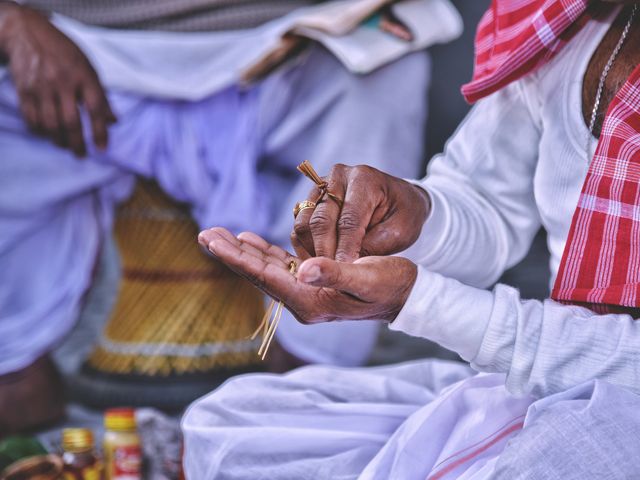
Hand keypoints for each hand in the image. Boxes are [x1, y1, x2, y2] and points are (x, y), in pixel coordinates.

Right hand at [0, 2, 115, 155]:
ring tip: (65, 145)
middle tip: (81, 155)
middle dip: (77, 143)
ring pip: (50, 124)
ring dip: (59, 140)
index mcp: (83, 75)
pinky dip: (40, 131)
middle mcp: (62, 82)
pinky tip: (47, 134)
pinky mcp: (24, 90)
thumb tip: (114, 121)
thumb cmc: (64, 53)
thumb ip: (101, 94)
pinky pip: (32, 118)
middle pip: (71, 121)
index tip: (102, 148)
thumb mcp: (88, 67)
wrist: (27, 33)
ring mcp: (41, 87)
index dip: (100, 131)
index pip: (95, 108)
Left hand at [199, 227, 417, 323]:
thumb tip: (303, 269)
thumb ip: (334, 274)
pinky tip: (249, 240)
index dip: (238, 256)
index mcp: (310, 300)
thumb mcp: (366, 278)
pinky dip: (262, 251)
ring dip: (241, 251)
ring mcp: (305, 291)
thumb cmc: (391, 284)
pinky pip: (279, 265)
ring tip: (216, 235)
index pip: (266, 276)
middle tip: (203, 234)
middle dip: (230, 252)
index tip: (213, 240)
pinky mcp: (311, 281)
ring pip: (265, 268)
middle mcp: (303, 298)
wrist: (407, 294)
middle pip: (258, 273)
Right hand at [292, 164, 430, 261]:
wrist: (399, 200)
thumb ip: (373, 246)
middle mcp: (337, 177)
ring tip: (326, 272)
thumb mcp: (400, 232)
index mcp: (364, 179)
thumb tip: (344, 265)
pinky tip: (320, 263)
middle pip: (321, 220)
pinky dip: (306, 247)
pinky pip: (300, 227)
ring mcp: (320, 186)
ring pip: (304, 224)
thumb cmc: (404, 215)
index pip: (348, 219)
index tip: (345, 273)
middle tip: (331, 279)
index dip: (345, 249)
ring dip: (311, 252)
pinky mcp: (310, 199)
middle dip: (325, 253)